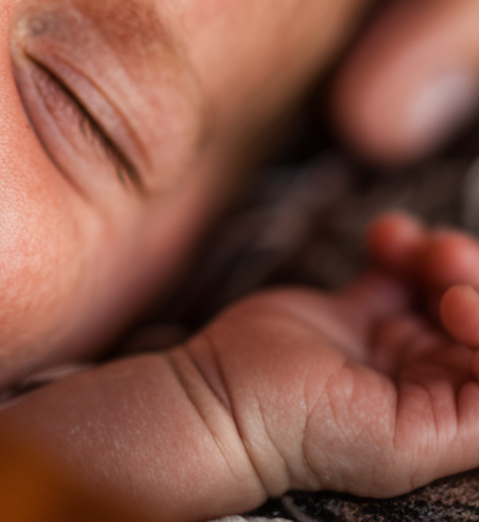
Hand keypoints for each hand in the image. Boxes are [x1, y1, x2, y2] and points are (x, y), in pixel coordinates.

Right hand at [183, 213, 478, 501]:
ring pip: (450, 280)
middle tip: (440, 259)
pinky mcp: (361, 308)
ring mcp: (399, 340)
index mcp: (455, 417)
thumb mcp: (405, 444)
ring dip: (442, 251)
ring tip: (408, 245)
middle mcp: (435, 378)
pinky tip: (381, 238)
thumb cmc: (308, 435)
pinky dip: (402, 242)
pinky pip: (401, 265)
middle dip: (471, 274)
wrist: (228, 400)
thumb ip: (475, 416)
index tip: (456, 304)